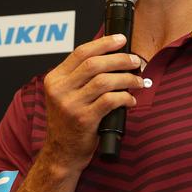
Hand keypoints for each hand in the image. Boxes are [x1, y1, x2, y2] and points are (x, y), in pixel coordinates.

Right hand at [42, 34, 142, 170]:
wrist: (62, 152)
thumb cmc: (68, 121)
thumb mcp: (65, 95)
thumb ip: (79, 77)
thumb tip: (109, 56)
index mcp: (54, 79)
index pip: (80, 52)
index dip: (103, 43)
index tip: (121, 40)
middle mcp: (59, 90)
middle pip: (94, 64)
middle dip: (120, 59)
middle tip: (135, 61)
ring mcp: (70, 105)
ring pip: (104, 81)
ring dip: (126, 78)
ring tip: (137, 80)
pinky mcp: (84, 119)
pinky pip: (110, 101)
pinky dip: (125, 97)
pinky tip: (131, 100)